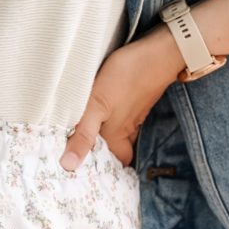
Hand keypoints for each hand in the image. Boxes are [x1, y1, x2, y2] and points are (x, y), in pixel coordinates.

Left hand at [59, 25, 183, 170]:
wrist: (159, 53)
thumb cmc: (126, 76)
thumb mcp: (97, 104)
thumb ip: (83, 134)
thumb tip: (68, 165)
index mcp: (116, 135)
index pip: (114, 165)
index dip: (103, 172)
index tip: (85, 176)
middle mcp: (127, 129)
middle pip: (118, 152)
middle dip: (106, 157)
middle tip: (86, 159)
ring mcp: (134, 114)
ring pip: (121, 135)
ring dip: (108, 139)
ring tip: (88, 140)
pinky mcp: (137, 99)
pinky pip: (125, 119)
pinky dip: (115, 122)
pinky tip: (104, 114)